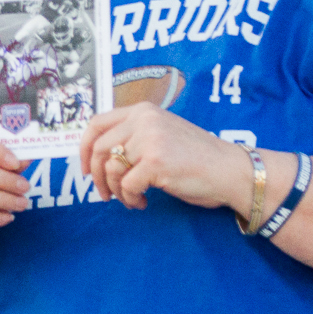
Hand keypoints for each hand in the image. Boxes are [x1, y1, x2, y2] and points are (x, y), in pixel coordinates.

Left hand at [79, 104, 244, 210]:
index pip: (96, 123)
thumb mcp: (161, 133)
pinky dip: (130, 199)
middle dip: (97, 176)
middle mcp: (143, 120)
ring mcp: (149, 139)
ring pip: (110, 169)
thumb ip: (134, 136)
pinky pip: (126, 185)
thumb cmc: (196, 157)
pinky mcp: (155, 162)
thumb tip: (98, 156)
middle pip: (98, 148)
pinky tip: (142, 202)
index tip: (86, 169)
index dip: (83, 148)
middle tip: (104, 194)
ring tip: (131, 199)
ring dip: (116, 191)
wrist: (229, 169)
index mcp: (142, 110)